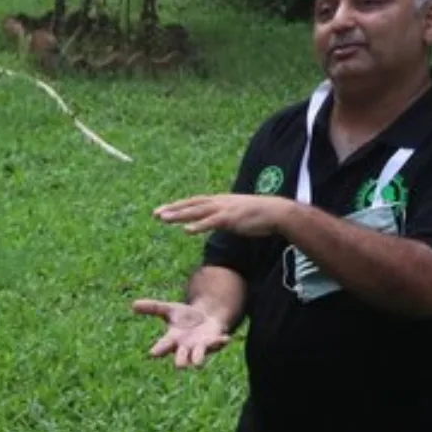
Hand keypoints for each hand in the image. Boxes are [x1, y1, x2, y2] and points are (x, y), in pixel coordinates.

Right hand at [131, 298, 232, 368]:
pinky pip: (218, 343)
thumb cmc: (185, 317)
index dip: (159, 349)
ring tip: (198, 364)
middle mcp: (186, 347)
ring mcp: (201, 346)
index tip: (153, 353)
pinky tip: (226, 339)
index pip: (164, 345)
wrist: (206, 318)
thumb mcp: (169, 309)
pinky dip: (221, 341)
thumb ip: (153, 308)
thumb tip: (132, 305)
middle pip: (181, 356)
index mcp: (173, 339)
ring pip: (198, 356)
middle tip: (179, 365)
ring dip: (199, 358)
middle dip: (180, 360)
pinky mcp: (214, 342)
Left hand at [154, 194, 291, 238]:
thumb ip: (224, 217)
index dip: (179, 206)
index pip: (195, 202)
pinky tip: (186, 230)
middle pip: (191, 204)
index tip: (163, 210)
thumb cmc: (258, 215)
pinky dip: (198, 225)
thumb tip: (216, 222)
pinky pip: (210, 222)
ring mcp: (224, 209)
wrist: (276, 212)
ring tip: (163, 219)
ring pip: (196, 211)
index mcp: (219, 201)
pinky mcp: (230, 218)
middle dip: (172, 209)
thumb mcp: (237, 214)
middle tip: (154, 214)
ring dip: (179, 215)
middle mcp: (219, 202)